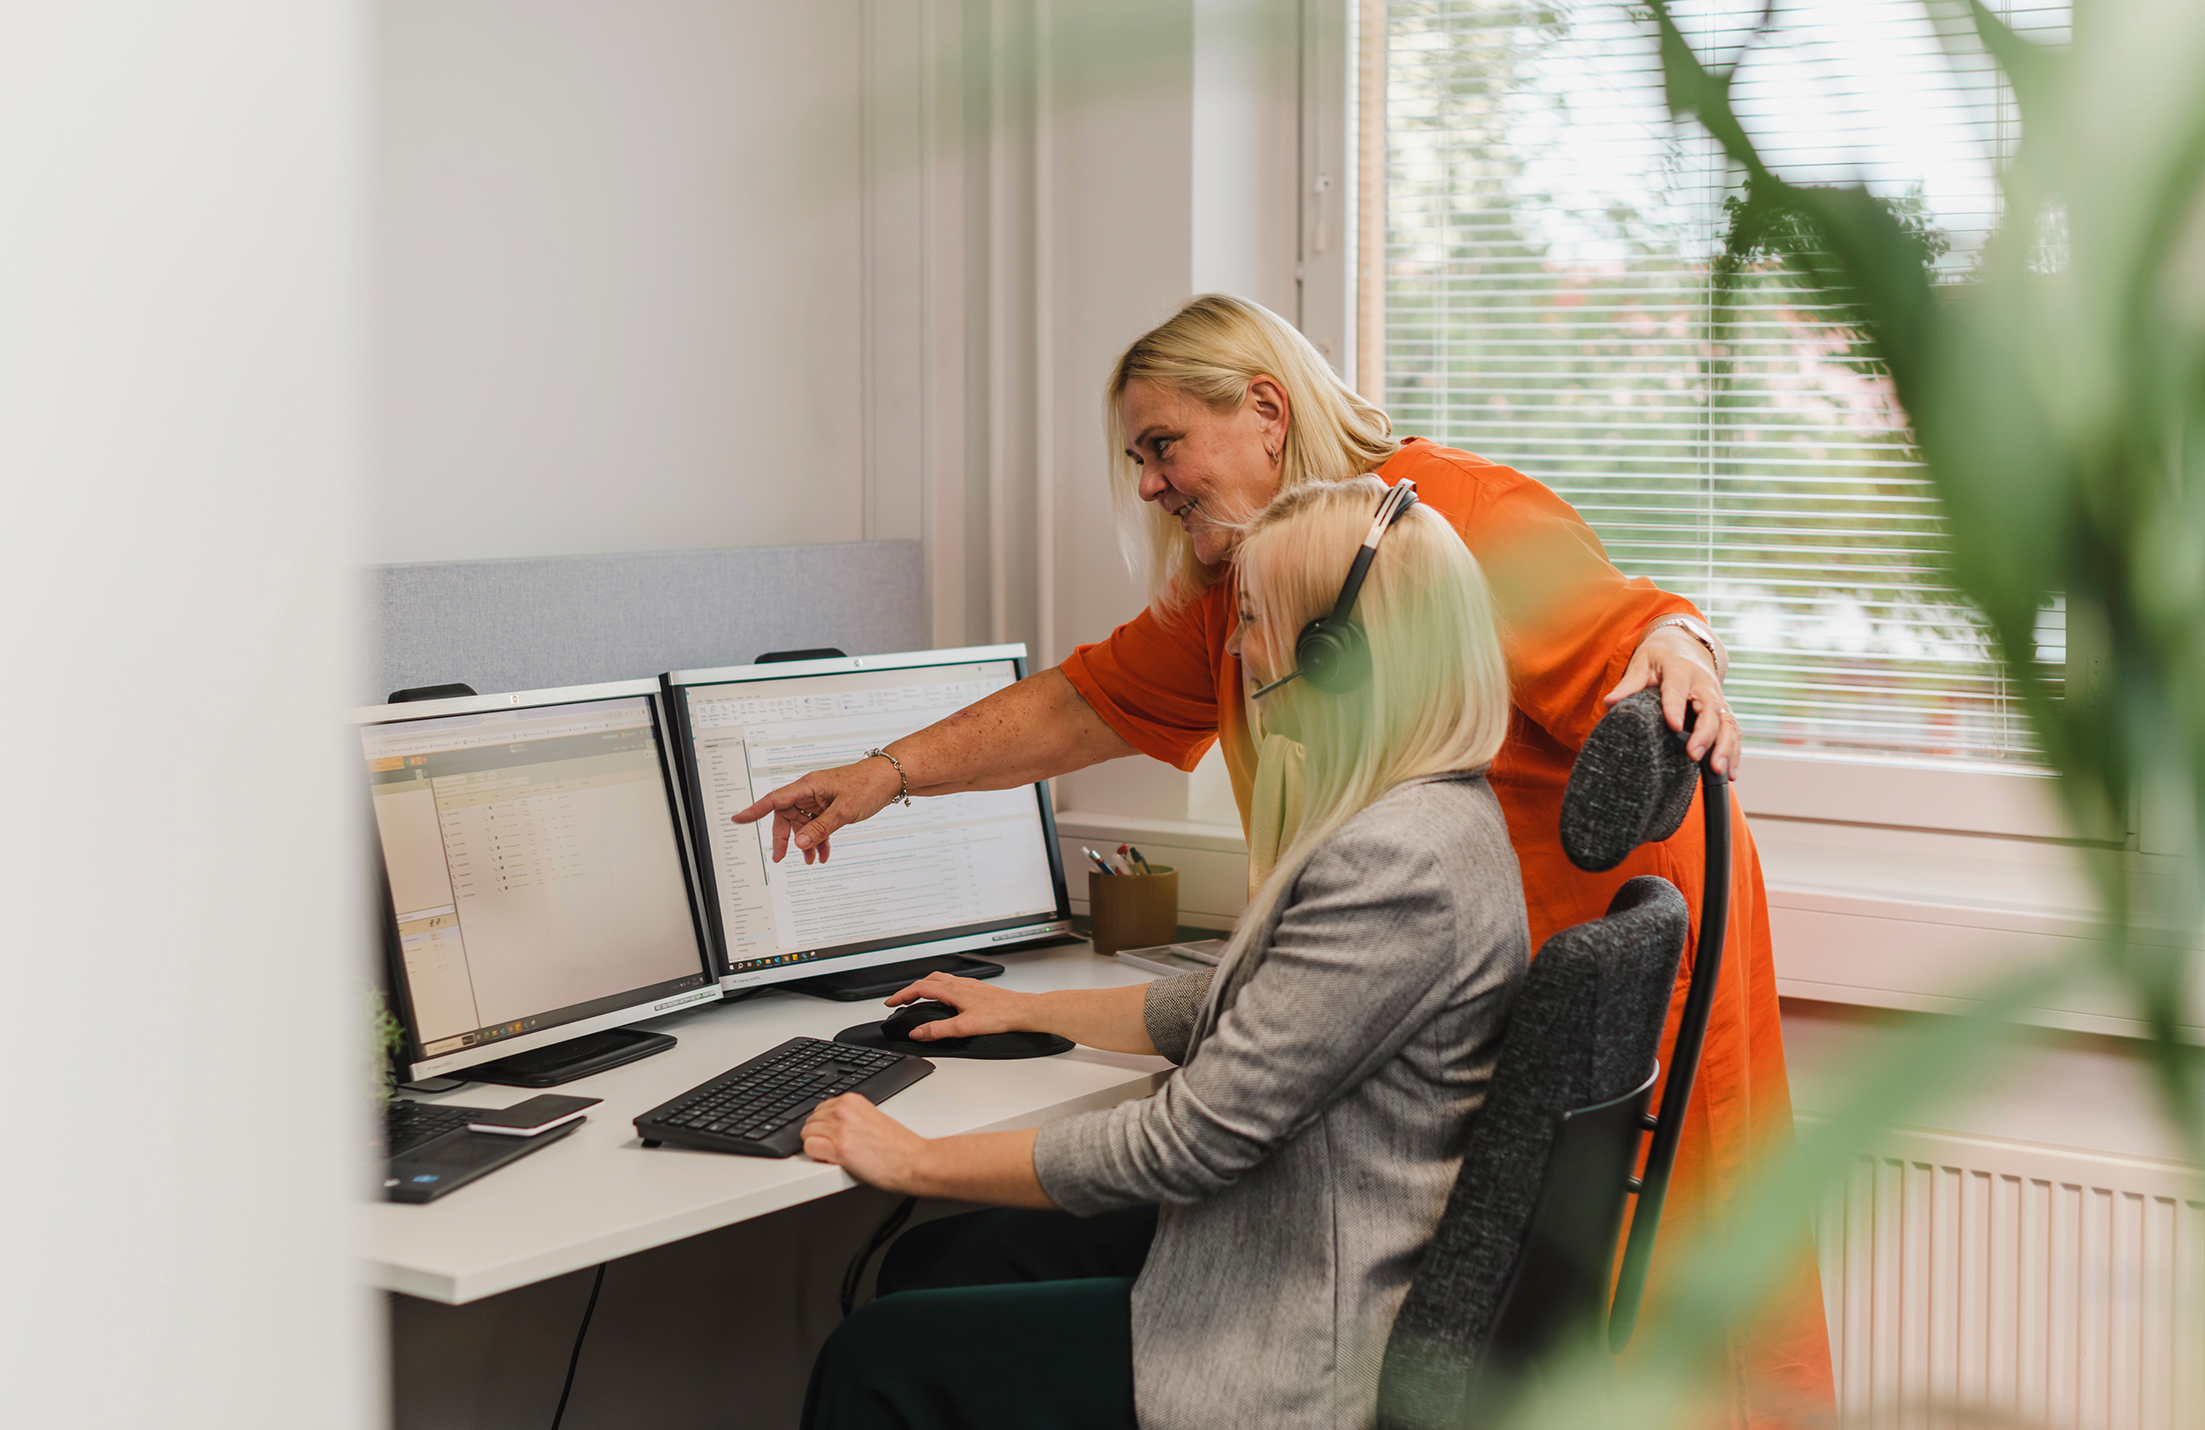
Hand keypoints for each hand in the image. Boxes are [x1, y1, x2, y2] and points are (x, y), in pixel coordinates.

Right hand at [731, 757, 903, 862]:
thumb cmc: (868, 784)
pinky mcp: (830, 805)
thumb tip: (800, 843)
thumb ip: (820, 829)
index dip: (754, 811)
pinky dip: (819, 838)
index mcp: (808, 786)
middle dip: (784, 838)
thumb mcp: (844, 811)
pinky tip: (824, 853)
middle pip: (786, 816)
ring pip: (803, 823)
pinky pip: (817, 824)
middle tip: (780, 857)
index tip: (738, 820)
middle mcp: (810, 791)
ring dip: (805, 842)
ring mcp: (820, 798)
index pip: (774, 799)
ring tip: (811, 860)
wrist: (890, 778)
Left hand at [801, 1092, 931, 1193]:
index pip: (820, 1109)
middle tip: (835, 1148)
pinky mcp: (840, 1148)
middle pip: (811, 1121)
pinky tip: (832, 1161)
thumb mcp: (873, 1118)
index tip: (832, 1136)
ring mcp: (841, 1128)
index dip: (824, 1126)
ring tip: (836, 1156)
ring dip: (817, 1147)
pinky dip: (817, 1157)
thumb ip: (851, 1117)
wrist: (915, 1161)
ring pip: (807, 1134)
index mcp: (853, 1100)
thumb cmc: (900, 1147)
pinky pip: (809, 1148)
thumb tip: (832, 1125)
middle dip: (819, 1136)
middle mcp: (844, 1110)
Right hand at [882, 972, 1042, 1041]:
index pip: (919, 988)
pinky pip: (953, 984)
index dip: (902, 995)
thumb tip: (918, 1032)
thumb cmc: (1000, 1015)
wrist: (1023, 1010)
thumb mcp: (964, 1027)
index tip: (890, 1002)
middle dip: (911, 989)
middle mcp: (960, 984)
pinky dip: (941, 989)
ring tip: (919, 998)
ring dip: (926, 987)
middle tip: (902, 1000)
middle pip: (928, 980)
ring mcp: (970, 985)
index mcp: (953, 990)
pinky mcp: (978, 990)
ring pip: (941, 980)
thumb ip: (938, 1030)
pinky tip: (947, 1000)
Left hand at [1603, 625, 1741, 776]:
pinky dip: (1734, 751)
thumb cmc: (1661, 656)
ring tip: (1718, 770)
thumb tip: (1609, 703)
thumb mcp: (1642, 663)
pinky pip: (1733, 730)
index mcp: (1681, 670)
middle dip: (1705, 734)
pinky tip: (1730, 772)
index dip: (1675, 707)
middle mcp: (1704, 684)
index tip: (1673, 726)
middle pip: (1710, 709)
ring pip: (1727, 722)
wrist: (1687, 645)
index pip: (1677, 689)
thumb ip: (1628, 684)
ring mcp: (1717, 697)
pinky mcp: (1723, 710)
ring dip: (1725, 747)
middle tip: (1695, 755)